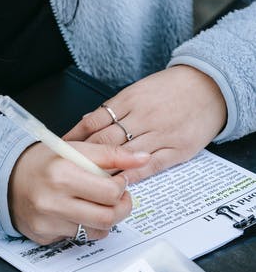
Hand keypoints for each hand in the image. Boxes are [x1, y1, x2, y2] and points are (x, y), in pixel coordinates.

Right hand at [9, 141, 149, 243]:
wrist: (7, 178)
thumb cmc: (44, 162)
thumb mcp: (75, 149)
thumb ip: (111, 154)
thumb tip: (143, 158)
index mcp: (62, 173)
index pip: (110, 191)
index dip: (121, 186)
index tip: (118, 180)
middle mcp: (53, 200)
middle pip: (107, 216)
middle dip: (120, 208)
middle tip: (117, 197)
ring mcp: (47, 221)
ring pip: (96, 231)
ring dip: (104, 219)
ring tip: (97, 204)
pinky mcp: (44, 236)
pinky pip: (78, 238)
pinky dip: (84, 226)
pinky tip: (76, 212)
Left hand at [65, 66, 226, 184]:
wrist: (209, 86)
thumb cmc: (171, 89)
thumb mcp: (138, 90)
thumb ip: (113, 109)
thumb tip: (85, 122)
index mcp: (129, 100)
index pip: (94, 122)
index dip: (76, 140)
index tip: (61, 152)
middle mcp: (142, 116)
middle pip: (105, 141)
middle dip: (85, 159)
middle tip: (67, 173)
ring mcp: (159, 133)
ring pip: (124, 156)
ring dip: (104, 171)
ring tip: (86, 183)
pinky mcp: (176, 149)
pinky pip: (149, 166)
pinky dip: (132, 176)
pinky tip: (118, 185)